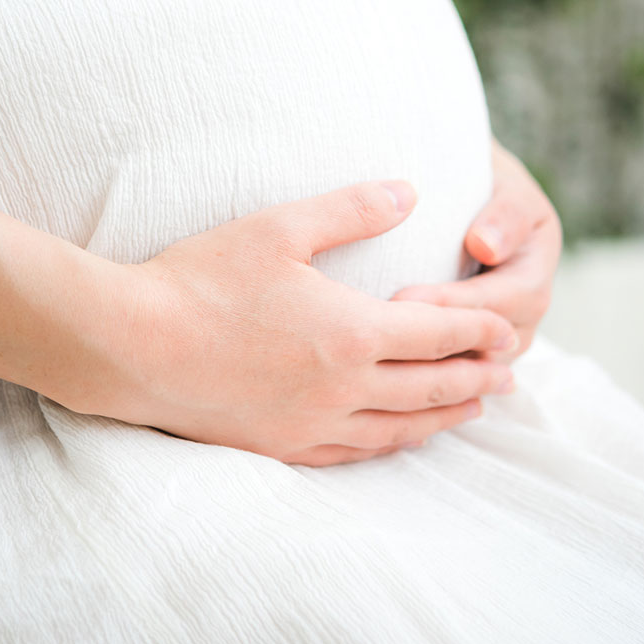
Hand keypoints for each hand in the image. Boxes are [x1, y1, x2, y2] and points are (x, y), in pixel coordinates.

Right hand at [85, 181, 517, 466]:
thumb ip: (351, 209)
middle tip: (511, 374)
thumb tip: (410, 191)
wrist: (133, 346)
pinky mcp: (281, 445)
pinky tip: (396, 439)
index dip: (480, 332)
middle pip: (431, 388)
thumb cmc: (201, 280)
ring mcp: (313, 424)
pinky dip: (391, 444)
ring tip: (472, 409)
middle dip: (477, 378)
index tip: (508, 330)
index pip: (440, 336)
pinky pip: (354, 453)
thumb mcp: (279, 228)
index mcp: (353, 332)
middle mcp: (345, 388)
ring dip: (444, 417)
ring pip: (400, 428)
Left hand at [392, 140, 561, 360]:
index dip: (461, 304)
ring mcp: (502, 329)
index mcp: (536, 259)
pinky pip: (456, 376)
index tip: (407, 297)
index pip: (511, 298)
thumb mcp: (496, 178)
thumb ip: (501, 211)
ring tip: (380, 363)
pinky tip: (382, 381)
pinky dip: (425, 381)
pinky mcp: (472, 346)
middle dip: (441, 341)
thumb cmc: (470, 173)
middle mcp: (526, 304)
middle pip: (497, 343)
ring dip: (432, 369)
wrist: (451, 181)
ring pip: (477, 369)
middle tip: (384, 336)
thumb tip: (485, 247)